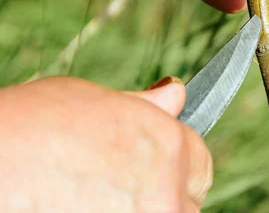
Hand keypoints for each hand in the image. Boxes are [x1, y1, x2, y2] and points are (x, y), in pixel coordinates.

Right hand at [0, 76, 210, 212]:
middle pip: (185, 199)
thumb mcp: (99, 103)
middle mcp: (169, 189)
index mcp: (171, 144)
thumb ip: (145, 108)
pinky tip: (83, 208)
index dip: (175, 164)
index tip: (156, 168)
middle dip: (162, 193)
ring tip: (93, 200)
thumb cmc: (40, 124)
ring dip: (141, 211)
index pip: (199, 161)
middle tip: (118, 188)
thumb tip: (176, 96)